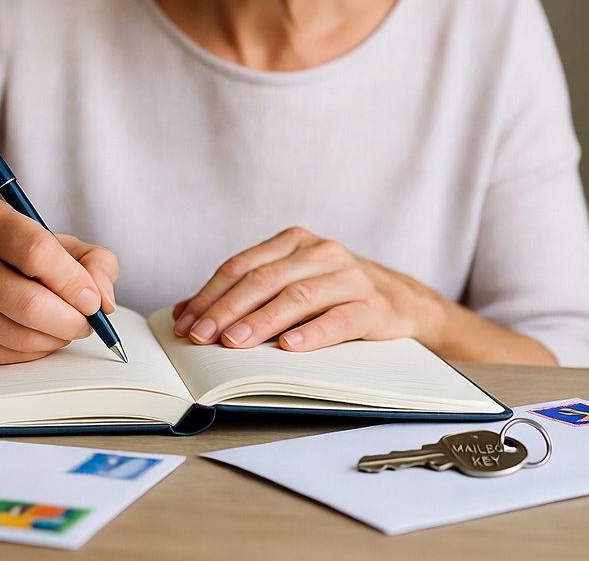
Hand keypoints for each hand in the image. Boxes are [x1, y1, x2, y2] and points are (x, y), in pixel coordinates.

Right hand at [0, 196, 119, 364]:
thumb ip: (94, 261)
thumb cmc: (14, 257)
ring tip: (63, 325)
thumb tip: (103, 300)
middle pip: (28, 302)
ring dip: (55, 338)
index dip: (73, 281)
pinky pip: (6, 356)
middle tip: (87, 320)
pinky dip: (34, 351)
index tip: (93, 299)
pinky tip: (36, 334)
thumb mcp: (57, 243)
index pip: (37, 251)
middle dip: (71, 320)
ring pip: (20, 335)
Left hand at [171, 226, 444, 352]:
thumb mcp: (290, 283)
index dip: (210, 294)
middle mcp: (320, 252)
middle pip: (264, 279)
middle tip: (202, 336)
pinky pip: (338, 319)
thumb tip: (186, 313)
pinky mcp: (372, 306)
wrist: (403, 300)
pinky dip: (311, 333)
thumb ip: (243, 294)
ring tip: (234, 342)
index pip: (241, 265)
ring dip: (261, 321)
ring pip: (297, 296)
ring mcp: (348, 277)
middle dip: (227, 309)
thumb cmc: (334, 293)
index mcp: (294, 242)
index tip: (186, 323)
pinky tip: (288, 346)